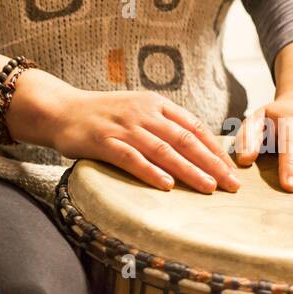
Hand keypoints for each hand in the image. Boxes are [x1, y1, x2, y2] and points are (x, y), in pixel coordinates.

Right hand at [11, 72, 238, 192]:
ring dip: (189, 171)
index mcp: (156, 104)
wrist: (61, 110)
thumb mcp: (136, 111)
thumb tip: (193, 149)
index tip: (231, 169)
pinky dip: (150, 172)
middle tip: (231, 185)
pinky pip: (131, 158)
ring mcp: (123, 127)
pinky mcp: (103, 142)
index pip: (194, 126)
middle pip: (185, 140)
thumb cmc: (101, 116)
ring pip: (164, 150)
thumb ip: (161, 125)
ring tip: (208, 188)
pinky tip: (167, 185)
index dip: (215, 149)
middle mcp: (143, 113)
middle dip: (211, 163)